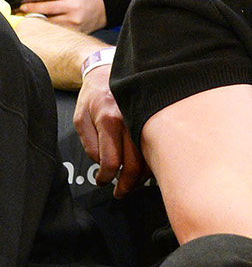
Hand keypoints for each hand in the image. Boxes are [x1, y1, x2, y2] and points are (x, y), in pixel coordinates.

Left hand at [20, 0, 106, 33]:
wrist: (102, 11)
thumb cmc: (88, 0)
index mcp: (71, 7)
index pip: (49, 8)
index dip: (34, 8)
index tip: (24, 8)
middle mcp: (72, 19)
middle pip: (48, 21)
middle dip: (35, 18)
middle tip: (23, 16)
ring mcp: (74, 29)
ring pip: (53, 28)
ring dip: (41, 25)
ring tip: (32, 21)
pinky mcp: (75, 34)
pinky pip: (60, 33)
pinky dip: (51, 30)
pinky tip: (45, 27)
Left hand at [74, 65, 147, 195]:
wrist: (112, 73)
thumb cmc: (94, 96)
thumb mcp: (80, 118)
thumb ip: (89, 144)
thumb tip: (103, 164)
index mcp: (110, 120)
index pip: (111, 161)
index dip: (105, 177)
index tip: (102, 181)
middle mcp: (131, 121)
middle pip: (134, 165)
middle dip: (126, 185)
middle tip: (119, 193)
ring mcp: (146, 121)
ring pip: (149, 160)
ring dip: (140, 178)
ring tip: (131, 185)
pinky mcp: (154, 122)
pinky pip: (156, 150)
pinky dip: (150, 165)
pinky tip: (142, 172)